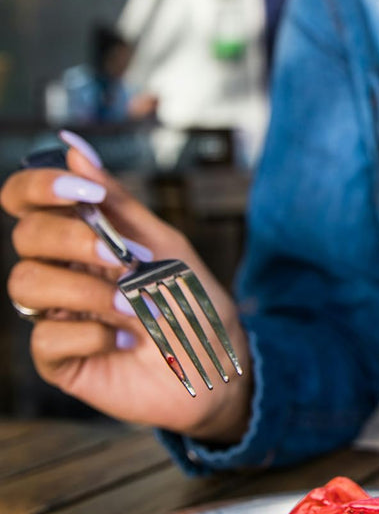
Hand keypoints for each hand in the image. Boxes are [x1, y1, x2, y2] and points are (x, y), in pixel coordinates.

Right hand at [1, 138, 251, 440]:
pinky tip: (127, 340)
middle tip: (124, 258)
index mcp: (81, 238)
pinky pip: (46, 338)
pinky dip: (92, 334)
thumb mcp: (165, 245)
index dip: (39, 187)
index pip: (26, 200)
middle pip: (26, 237)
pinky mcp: (61, 359)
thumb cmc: (193, 303)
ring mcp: (58, 316)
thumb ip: (117, 202)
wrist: (218, 367)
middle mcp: (62, 273)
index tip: (83, 190)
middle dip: (73, 240)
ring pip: (27, 284)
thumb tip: (71, 146)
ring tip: (133, 305)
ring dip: (86, 290)